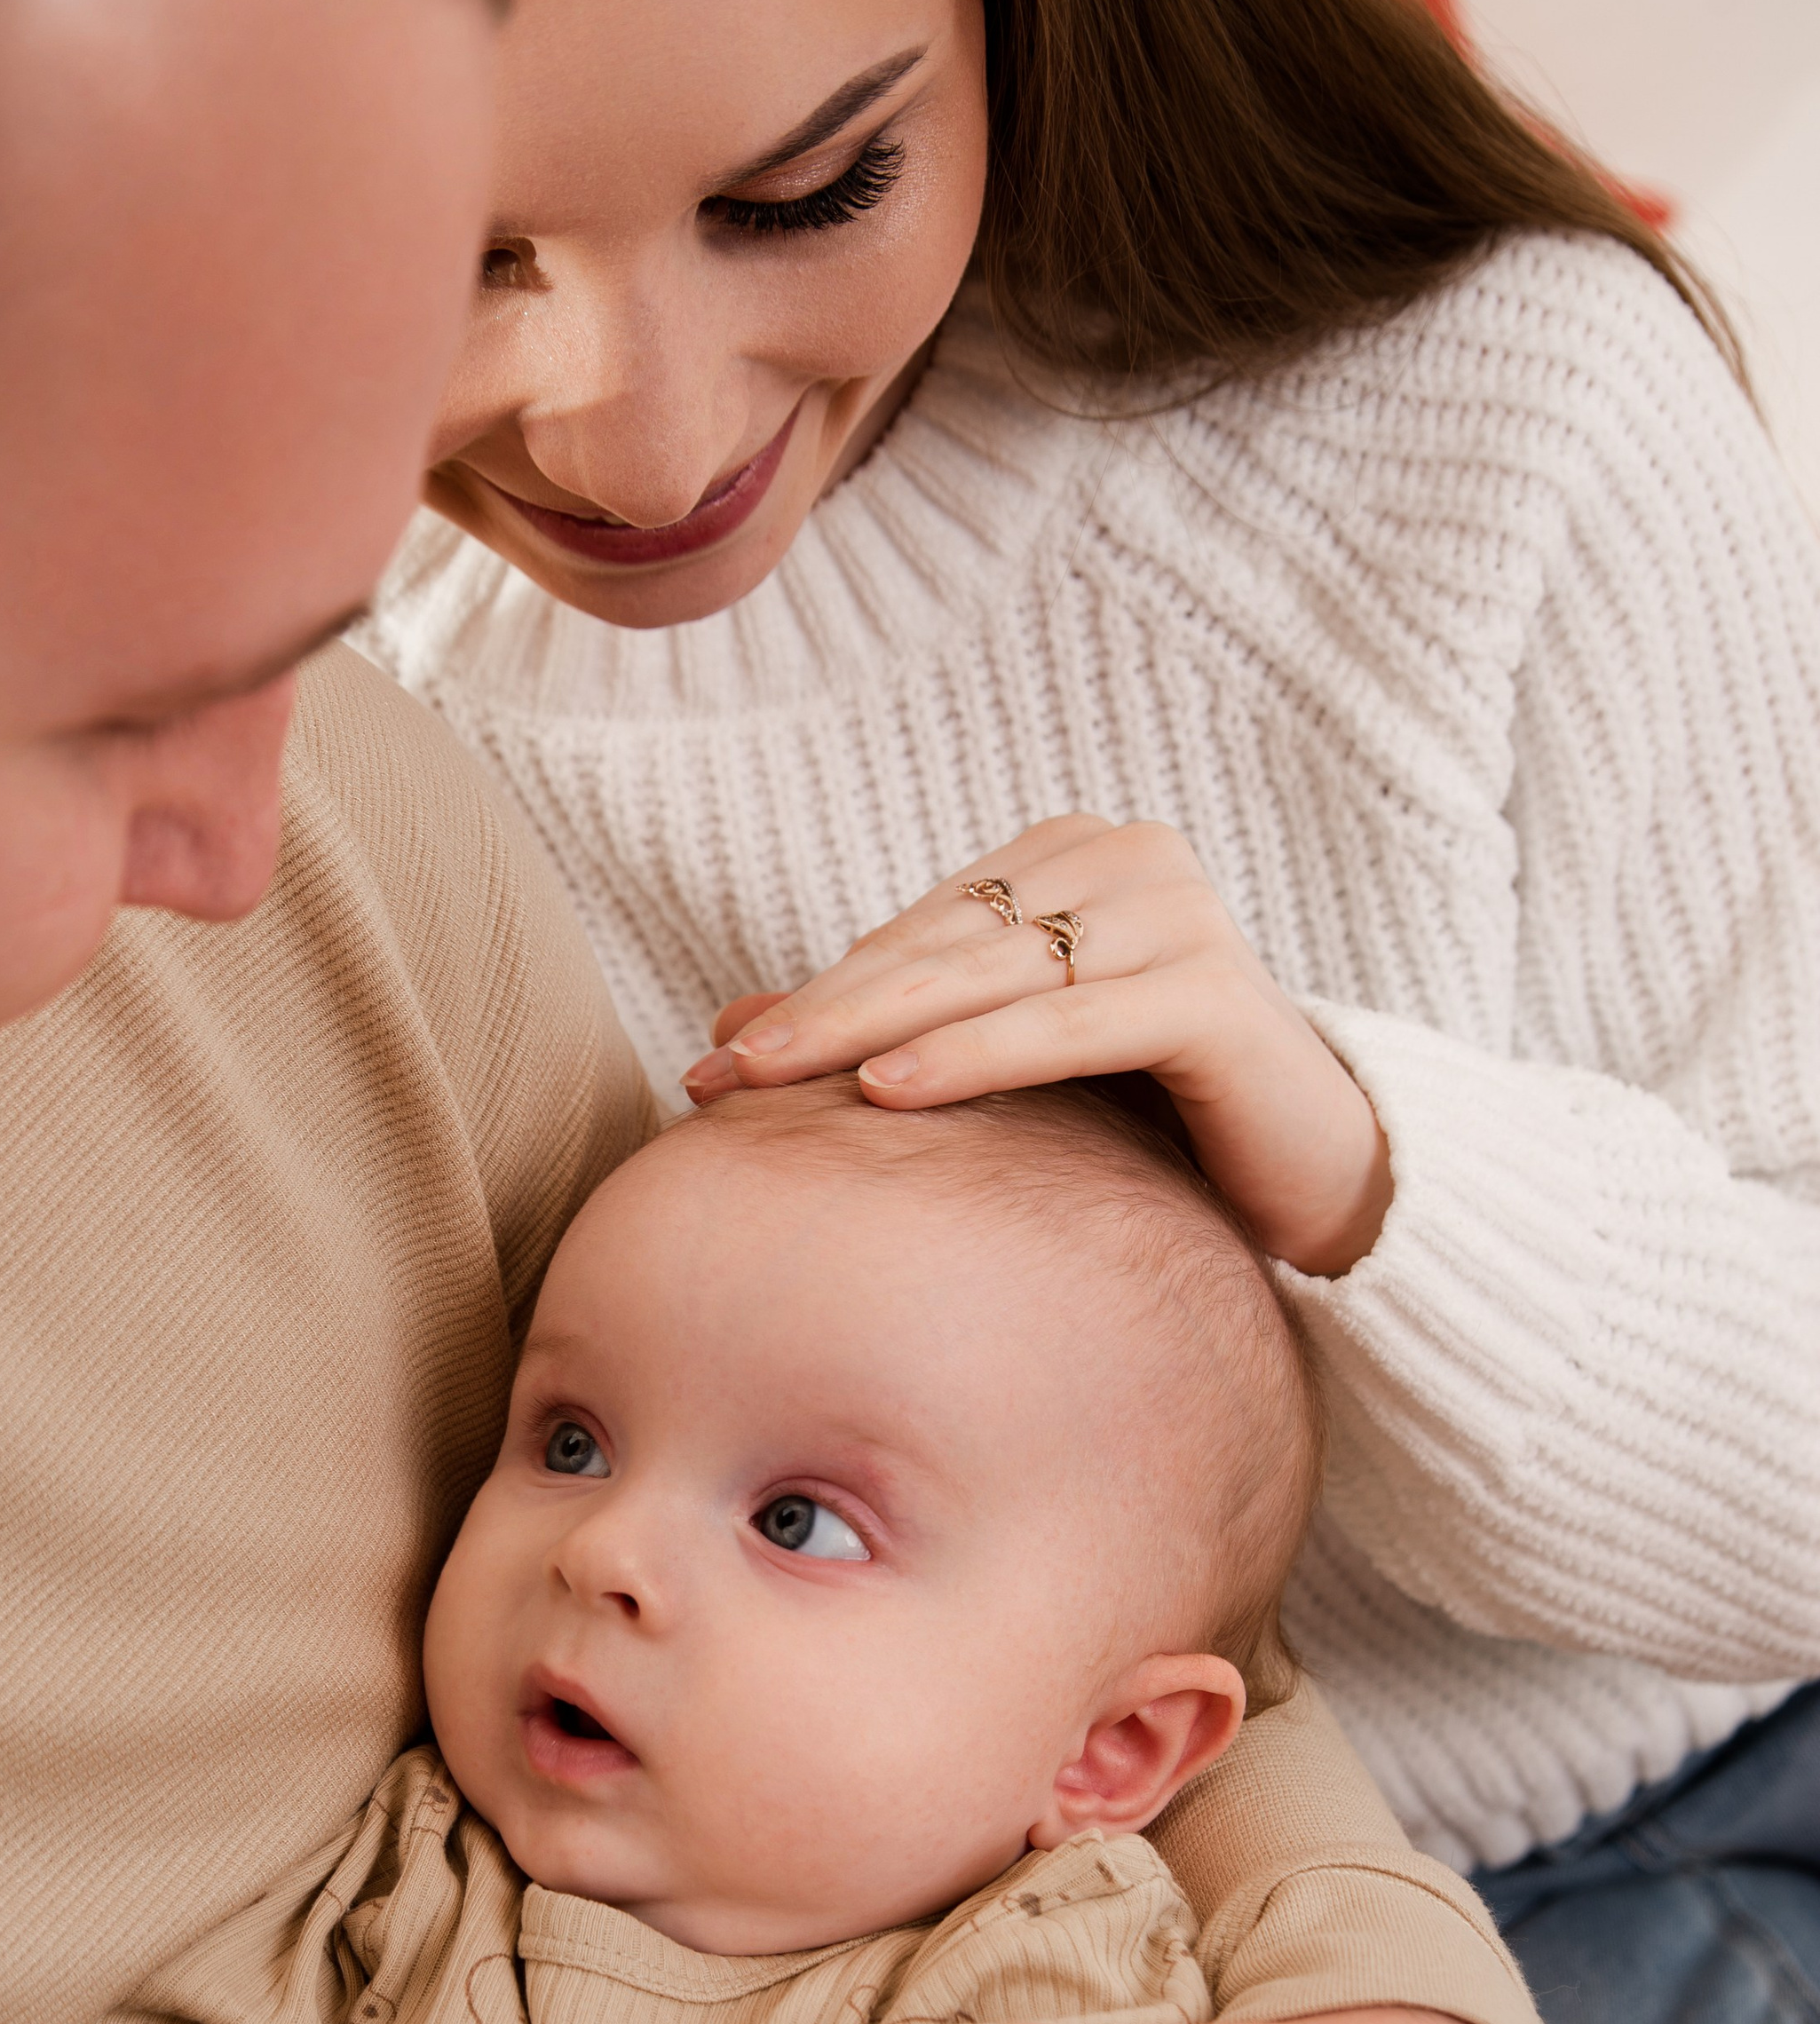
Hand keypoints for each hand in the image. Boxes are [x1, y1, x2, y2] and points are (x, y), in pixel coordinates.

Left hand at [681, 820, 1391, 1276]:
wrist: (1308, 1170)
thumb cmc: (1150, 1113)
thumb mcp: (1008, 1058)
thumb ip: (893, 1024)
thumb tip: (728, 1022)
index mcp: (1075, 853)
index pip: (920, 928)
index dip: (815, 993)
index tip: (715, 1063)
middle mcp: (1131, 858)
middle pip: (943, 947)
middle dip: (821, 1015)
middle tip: (721, 1076)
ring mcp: (1181, 916)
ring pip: (992, 980)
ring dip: (873, 1031)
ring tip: (774, 1082)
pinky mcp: (1214, 994)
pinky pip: (1067, 1026)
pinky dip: (974, 1057)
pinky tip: (889, 1091)